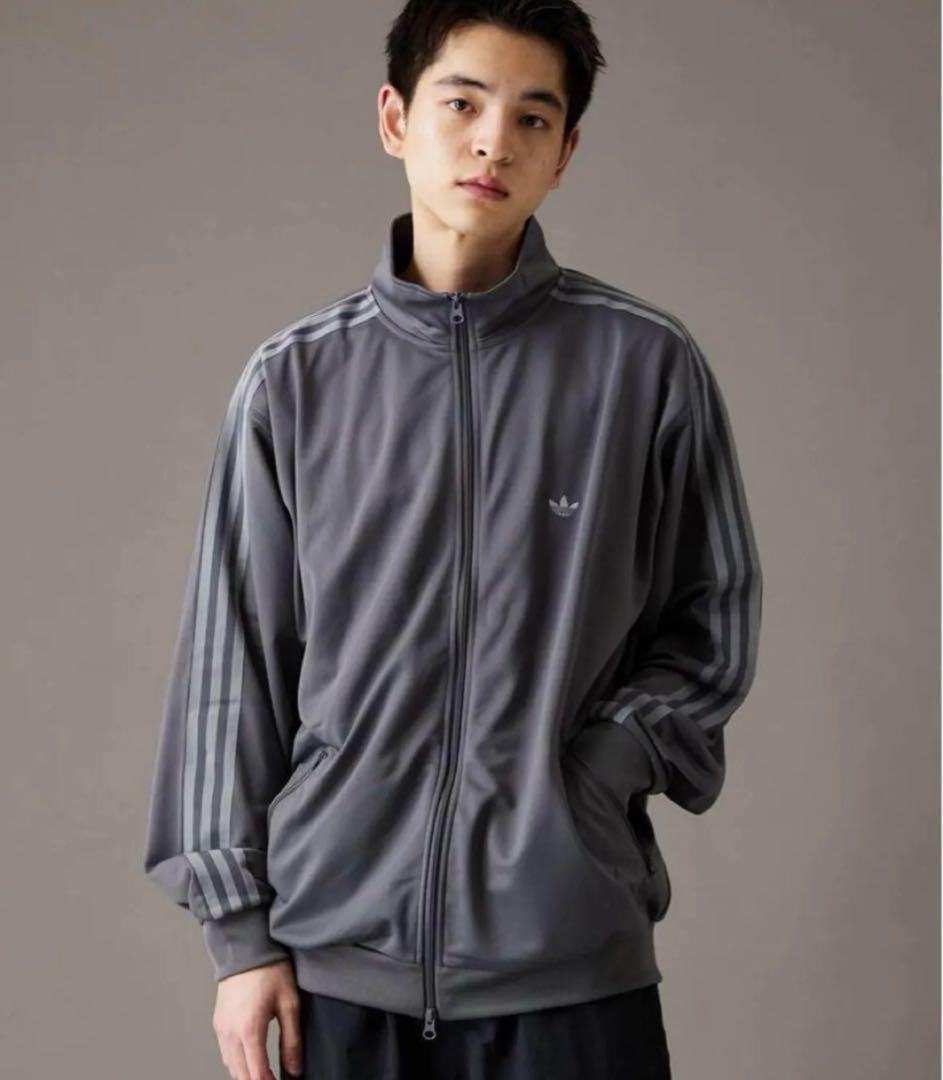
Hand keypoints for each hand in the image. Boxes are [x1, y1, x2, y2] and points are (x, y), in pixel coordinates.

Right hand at [212, 958, 303, 1078]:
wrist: (246, 947)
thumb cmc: (270, 970)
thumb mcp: (289, 1003)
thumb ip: (292, 1039)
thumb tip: (294, 1069)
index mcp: (249, 1030)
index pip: (257, 1074)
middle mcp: (230, 1033)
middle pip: (241, 1075)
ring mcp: (221, 1028)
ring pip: (231, 1066)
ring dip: (246, 1075)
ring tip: (265, 1075)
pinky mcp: (218, 1022)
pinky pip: (225, 1053)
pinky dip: (237, 1063)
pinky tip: (250, 1061)